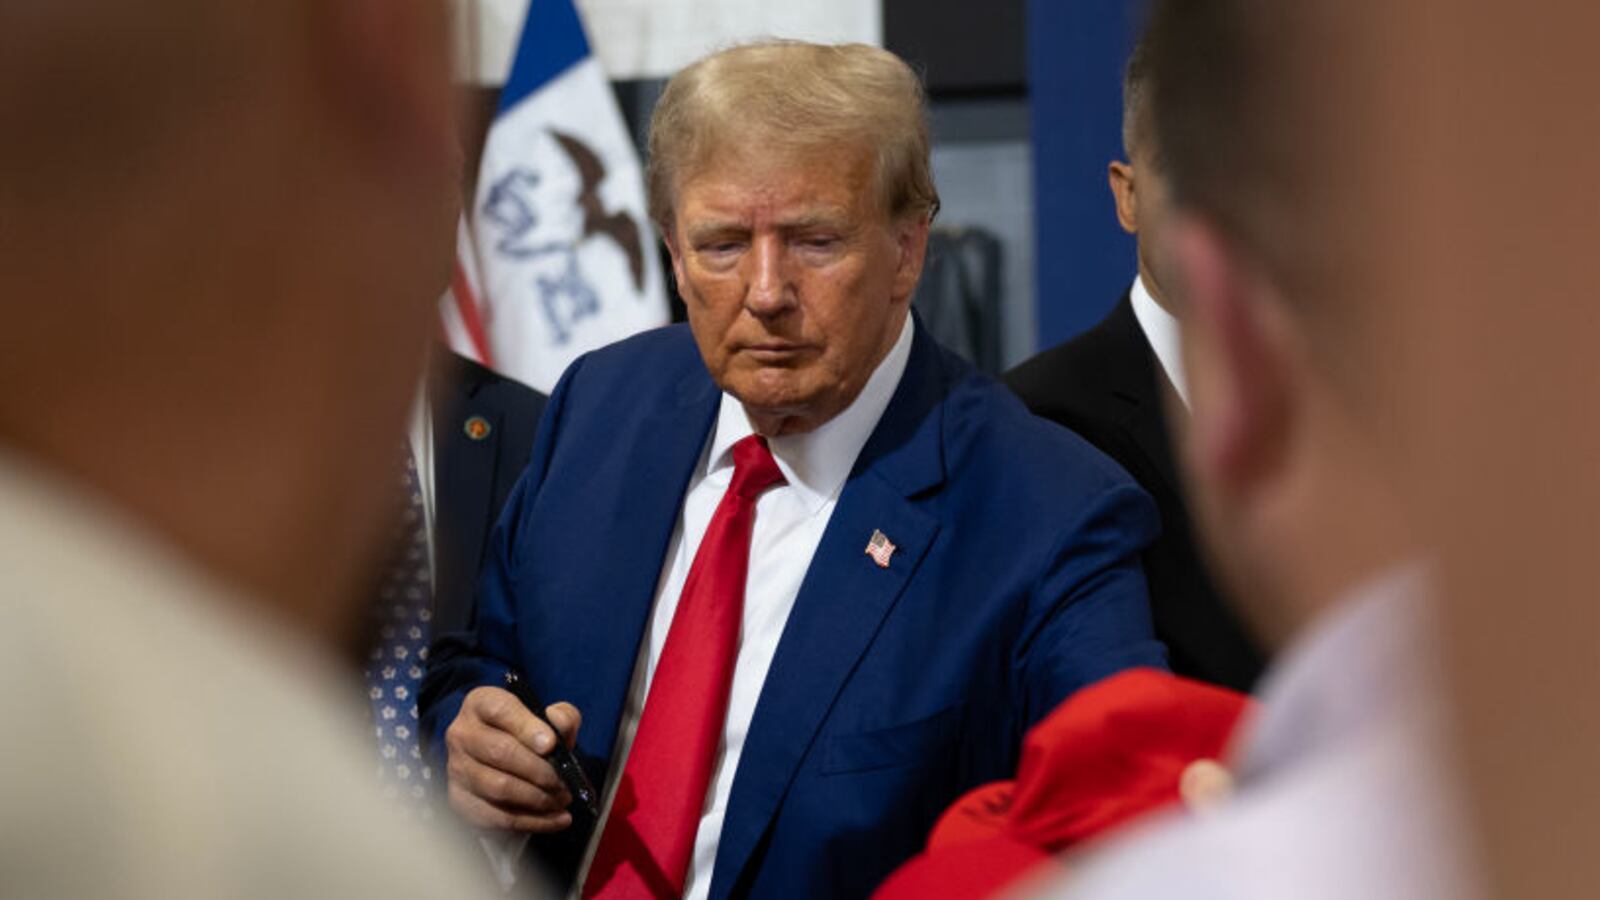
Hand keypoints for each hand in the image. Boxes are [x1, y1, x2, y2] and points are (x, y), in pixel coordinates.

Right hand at [444, 686, 582, 832]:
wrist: (501, 757)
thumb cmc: (525, 734)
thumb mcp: (546, 716)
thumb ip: (560, 717)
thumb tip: (559, 729)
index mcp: (481, 703)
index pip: (500, 710)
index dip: (527, 727)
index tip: (551, 744)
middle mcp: (462, 733)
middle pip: (500, 752)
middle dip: (540, 771)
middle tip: (565, 782)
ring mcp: (457, 769)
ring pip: (498, 787)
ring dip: (537, 798)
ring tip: (562, 799)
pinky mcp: (460, 800)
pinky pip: (497, 816)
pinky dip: (532, 821)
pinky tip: (556, 818)